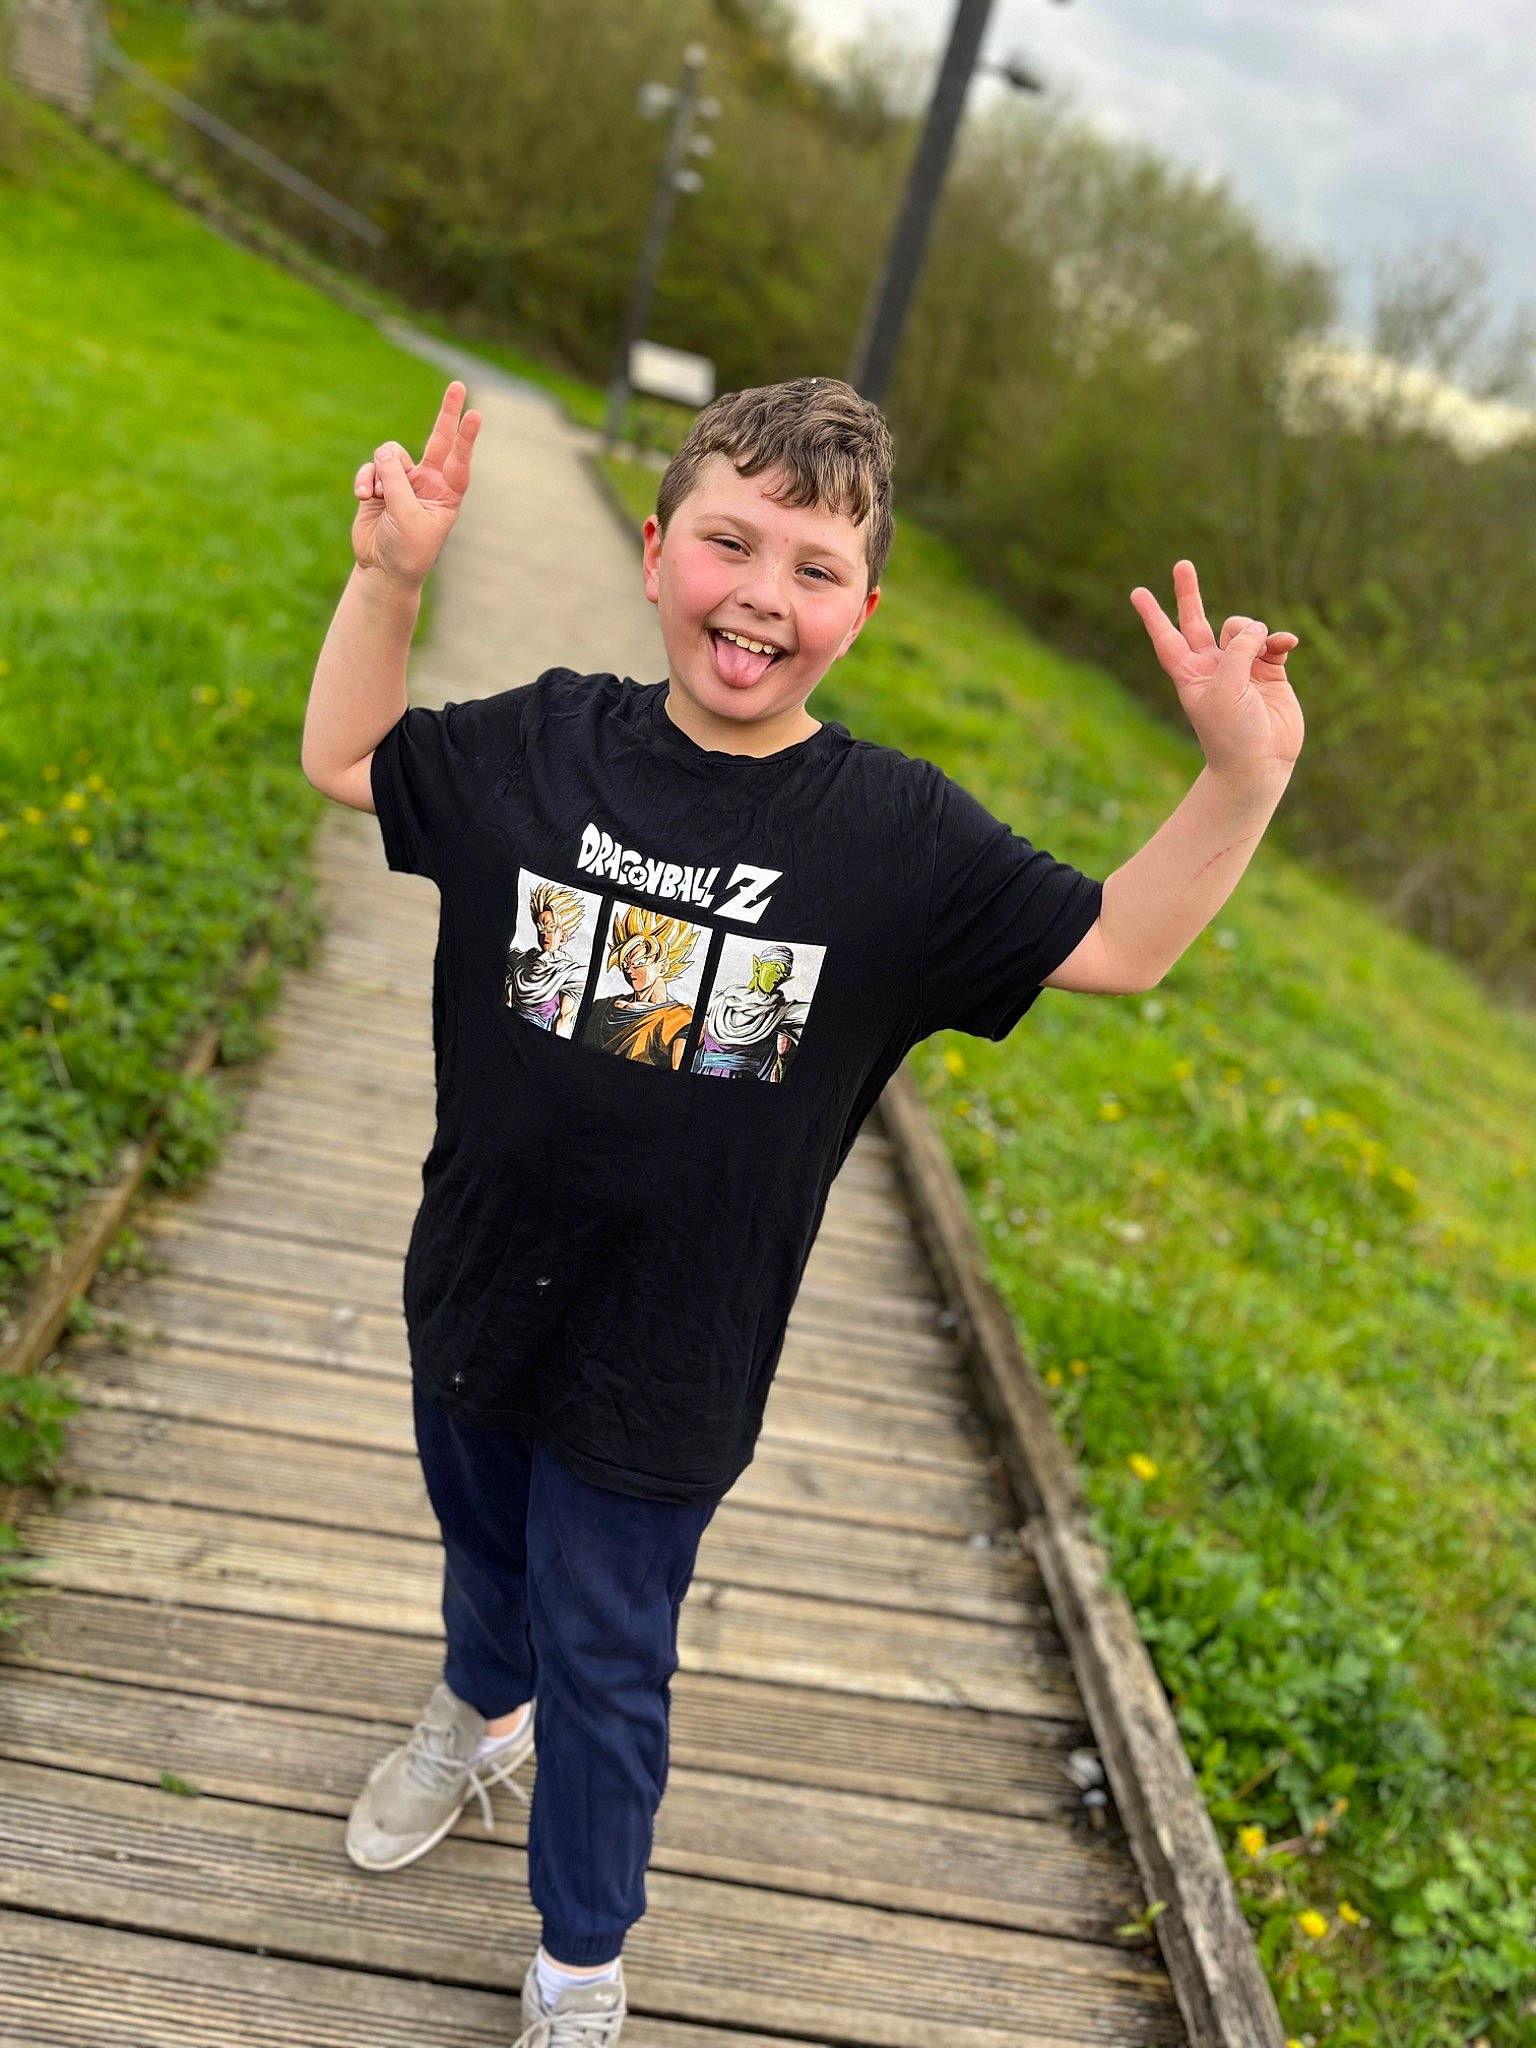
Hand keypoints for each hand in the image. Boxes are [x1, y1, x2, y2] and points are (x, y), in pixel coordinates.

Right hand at [351, 381, 481, 586]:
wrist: (382, 569)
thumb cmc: (406, 550)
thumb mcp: (406, 517)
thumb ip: (396, 482)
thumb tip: (384, 450)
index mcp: (447, 494)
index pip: (459, 461)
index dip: (466, 438)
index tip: (476, 415)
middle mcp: (429, 482)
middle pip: (439, 439)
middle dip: (448, 412)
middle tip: (459, 385)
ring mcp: (404, 480)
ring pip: (392, 454)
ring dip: (381, 472)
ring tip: (376, 496)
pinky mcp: (380, 483)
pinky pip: (371, 466)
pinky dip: (365, 479)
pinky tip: (363, 496)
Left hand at [1130, 560, 1303, 783]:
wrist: (1259, 765)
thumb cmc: (1232, 733)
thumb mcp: (1226, 688)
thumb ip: (1238, 650)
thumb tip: (1258, 627)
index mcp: (1189, 673)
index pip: (1167, 637)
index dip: (1153, 615)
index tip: (1137, 592)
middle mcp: (1212, 667)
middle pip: (1197, 621)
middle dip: (1189, 593)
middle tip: (1182, 564)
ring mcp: (1241, 668)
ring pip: (1242, 628)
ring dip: (1252, 631)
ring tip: (1262, 649)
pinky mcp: (1270, 673)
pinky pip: (1273, 642)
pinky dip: (1279, 639)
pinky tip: (1287, 644)